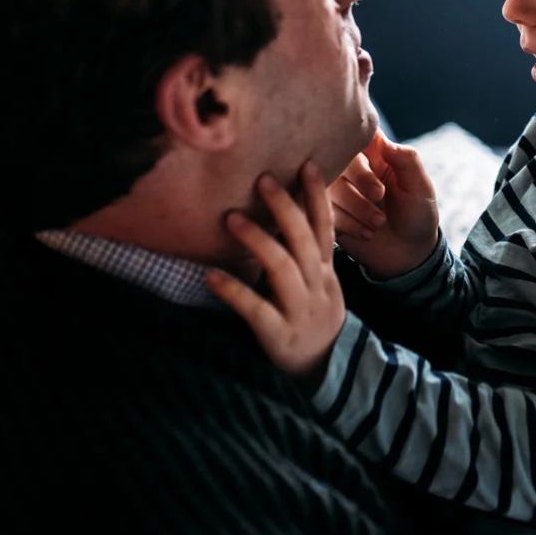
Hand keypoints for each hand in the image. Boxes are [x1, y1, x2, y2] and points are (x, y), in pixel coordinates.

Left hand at [206, 165, 344, 378]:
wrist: (323, 370)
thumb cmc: (310, 317)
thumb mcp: (318, 284)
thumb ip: (304, 254)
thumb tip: (283, 214)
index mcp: (324, 271)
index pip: (324, 227)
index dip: (318, 196)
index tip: (308, 164)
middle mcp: (316, 286)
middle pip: (302, 240)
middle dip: (285, 208)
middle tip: (262, 179)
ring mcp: (299, 310)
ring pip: (283, 269)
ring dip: (258, 241)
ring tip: (231, 218)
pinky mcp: (279, 335)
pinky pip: (256, 310)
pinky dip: (234, 291)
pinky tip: (211, 276)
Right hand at [330, 132, 440, 279]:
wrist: (408, 254)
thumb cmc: (417, 215)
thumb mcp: (420, 188)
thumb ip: (406, 161)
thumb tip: (385, 141)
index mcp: (376, 154)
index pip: (359, 133)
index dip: (359, 138)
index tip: (371, 155)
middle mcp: (352, 169)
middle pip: (342, 159)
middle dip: (362, 179)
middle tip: (380, 196)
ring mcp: (337, 192)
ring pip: (331, 187)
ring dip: (356, 206)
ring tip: (379, 223)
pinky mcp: (328, 215)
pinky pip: (324, 211)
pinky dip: (347, 224)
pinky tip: (367, 233)